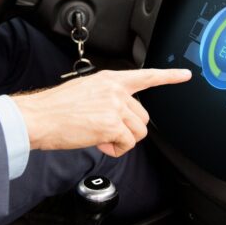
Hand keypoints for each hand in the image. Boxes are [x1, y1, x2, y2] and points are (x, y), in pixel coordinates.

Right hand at [12, 69, 191, 157]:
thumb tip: (117, 117)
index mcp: (109, 79)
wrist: (39, 117)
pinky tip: (100, 143)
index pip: (145, 76)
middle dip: (129, 129)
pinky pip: (127, 144)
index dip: (168, 77)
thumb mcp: (84, 91)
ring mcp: (115, 107)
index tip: (185, 75)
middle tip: (107, 133)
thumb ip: (106, 98)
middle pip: (143, 116)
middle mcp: (115, 90)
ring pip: (138, 132)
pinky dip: (116, 149)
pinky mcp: (112, 125)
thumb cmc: (55, 108)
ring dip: (122, 140)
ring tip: (101, 138)